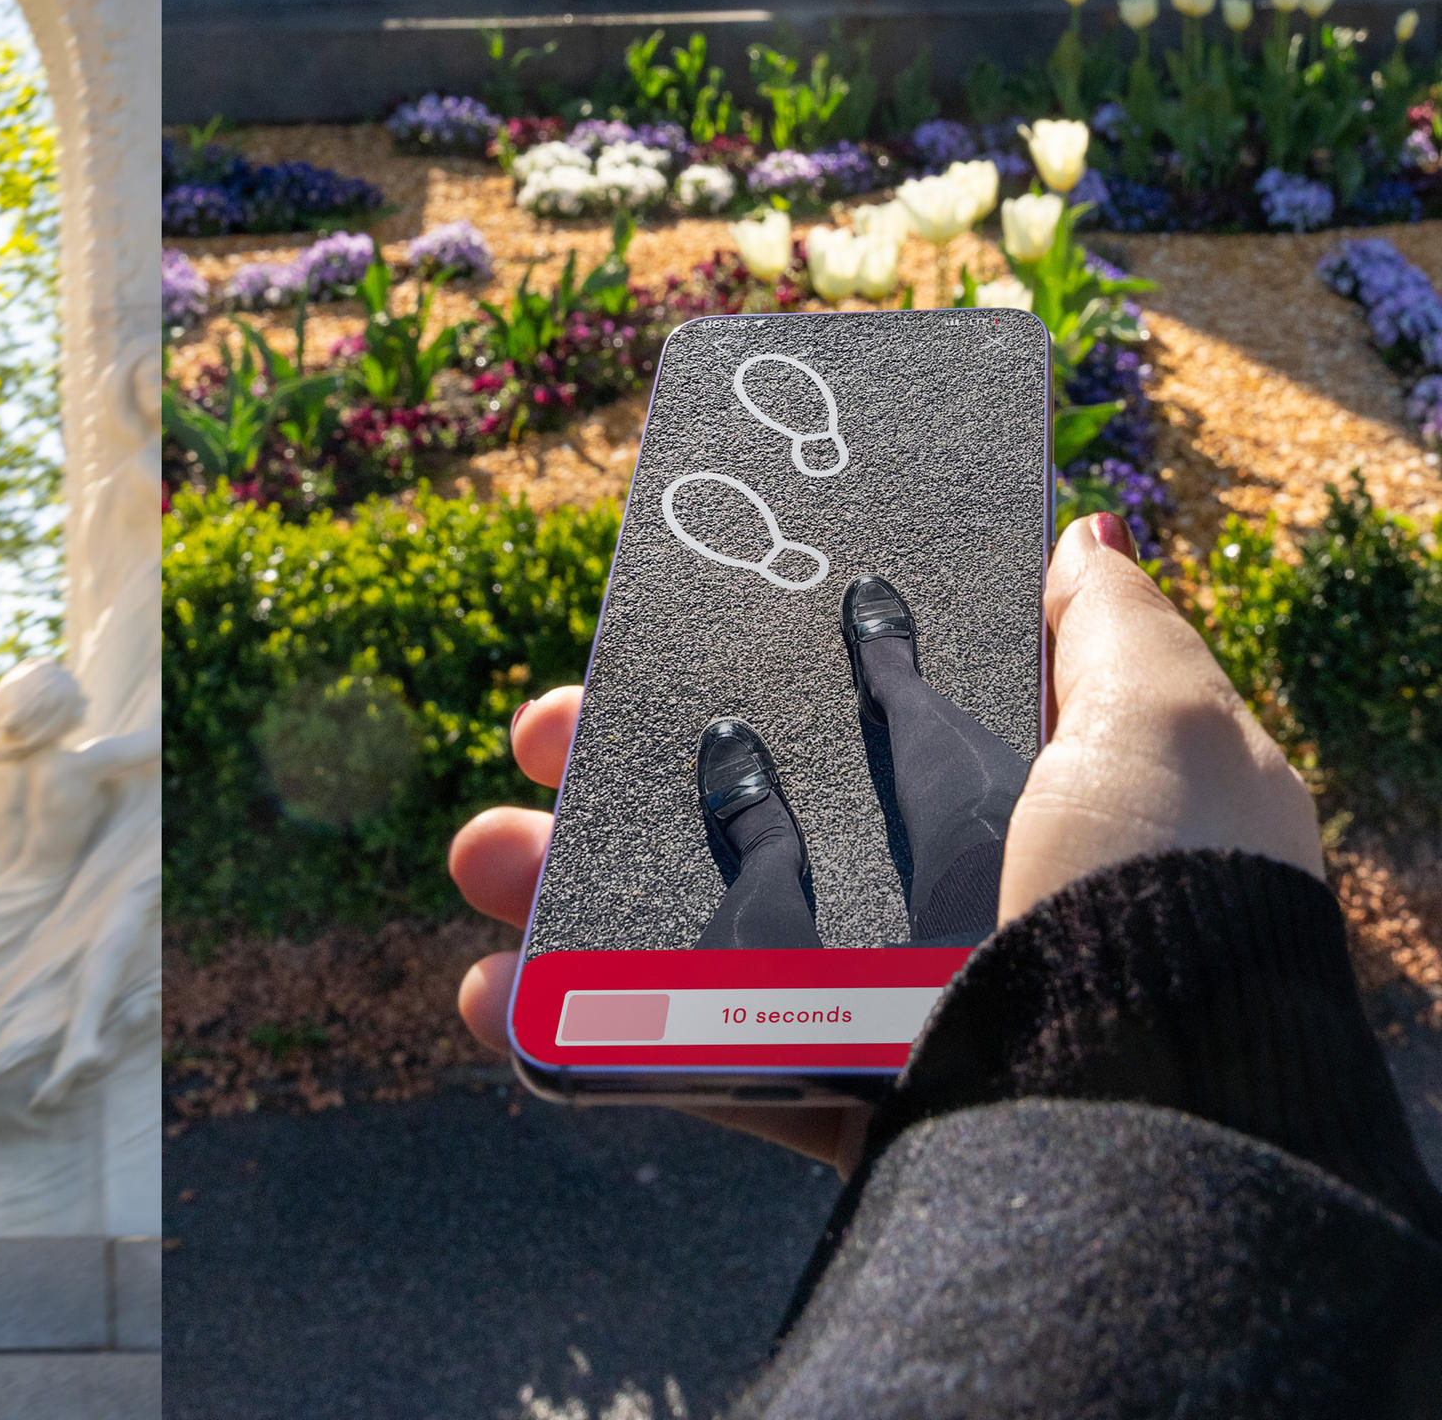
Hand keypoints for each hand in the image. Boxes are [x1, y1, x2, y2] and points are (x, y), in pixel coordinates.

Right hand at [442, 512, 1315, 1178]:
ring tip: (481, 857)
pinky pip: (675, 1060)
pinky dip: (574, 1032)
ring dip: (563, 887)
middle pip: (742, 814)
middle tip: (540, 729)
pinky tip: (495, 996)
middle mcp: (933, 899)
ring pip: (682, 933)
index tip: (663, 635)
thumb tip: (1077, 536)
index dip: (757, 671)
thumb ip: (1112, 633)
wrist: (1146, 1116)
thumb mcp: (1171, 732)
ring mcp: (867, 1004)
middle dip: (621, 766)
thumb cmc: (1162, 906)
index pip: (856, 717)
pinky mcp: (819, 1099)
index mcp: (1006, 803)